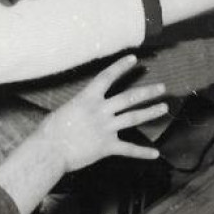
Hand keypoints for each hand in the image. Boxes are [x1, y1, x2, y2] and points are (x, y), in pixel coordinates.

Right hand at [34, 55, 169, 172]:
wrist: (49, 151)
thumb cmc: (50, 131)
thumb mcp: (66, 110)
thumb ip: (80, 107)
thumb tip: (85, 108)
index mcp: (87, 99)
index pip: (107, 77)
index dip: (121, 67)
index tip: (134, 59)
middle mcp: (100, 111)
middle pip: (129, 98)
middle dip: (148, 91)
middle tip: (162, 87)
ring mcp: (105, 128)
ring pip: (133, 118)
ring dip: (150, 112)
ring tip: (164, 107)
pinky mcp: (107, 146)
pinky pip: (128, 149)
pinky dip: (142, 152)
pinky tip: (155, 154)